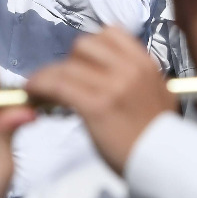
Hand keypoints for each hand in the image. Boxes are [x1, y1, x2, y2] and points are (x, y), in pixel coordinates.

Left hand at [25, 29, 176, 174]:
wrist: (163, 164)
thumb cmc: (156, 137)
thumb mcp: (159, 95)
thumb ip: (138, 78)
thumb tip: (110, 72)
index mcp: (145, 64)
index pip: (110, 33)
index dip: (90, 46)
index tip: (80, 62)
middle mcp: (130, 69)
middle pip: (85, 45)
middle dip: (69, 61)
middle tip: (64, 80)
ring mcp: (113, 86)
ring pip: (67, 66)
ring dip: (47, 75)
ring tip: (37, 88)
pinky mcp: (97, 106)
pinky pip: (59, 85)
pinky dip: (41, 86)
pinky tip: (33, 93)